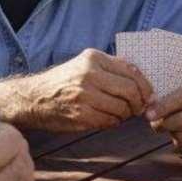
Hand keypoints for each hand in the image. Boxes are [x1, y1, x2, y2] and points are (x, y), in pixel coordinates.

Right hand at [15, 49, 154, 131]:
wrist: (34, 97)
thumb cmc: (64, 81)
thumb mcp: (85, 64)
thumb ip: (112, 67)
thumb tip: (142, 78)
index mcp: (93, 58)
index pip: (132, 71)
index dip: (145, 86)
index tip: (148, 96)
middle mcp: (89, 74)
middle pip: (131, 91)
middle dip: (138, 103)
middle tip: (137, 109)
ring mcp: (84, 95)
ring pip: (122, 108)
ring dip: (125, 115)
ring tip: (119, 114)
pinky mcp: (81, 114)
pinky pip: (109, 121)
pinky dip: (113, 122)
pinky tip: (107, 119)